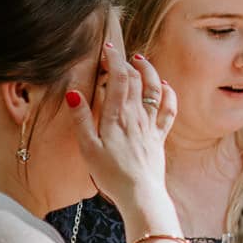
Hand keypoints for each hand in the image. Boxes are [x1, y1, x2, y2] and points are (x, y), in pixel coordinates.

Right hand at [66, 38, 177, 213]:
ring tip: (141, 60)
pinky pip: (168, 111)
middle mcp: (137, 117)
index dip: (114, 60)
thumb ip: (81, 120)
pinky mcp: (160, 136)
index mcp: (117, 117)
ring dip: (149, 72)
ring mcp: (151, 126)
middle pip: (136, 81)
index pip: (118, 80)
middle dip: (126, 62)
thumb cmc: (111, 174)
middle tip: (116, 53)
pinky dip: (169, 95)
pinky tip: (165, 86)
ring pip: (155, 91)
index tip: (107, 48)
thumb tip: (73, 93)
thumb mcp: (88, 148)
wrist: (141, 194)